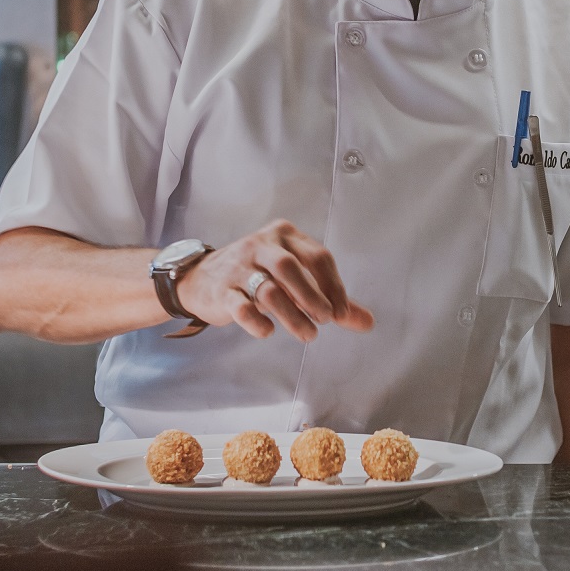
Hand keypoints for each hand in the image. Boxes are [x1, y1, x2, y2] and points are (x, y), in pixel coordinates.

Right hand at [177, 221, 374, 343]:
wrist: (201, 278)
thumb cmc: (258, 276)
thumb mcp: (294, 278)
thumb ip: (329, 298)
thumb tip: (368, 322)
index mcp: (285, 236)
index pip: (317, 256)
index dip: (334, 286)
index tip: (341, 314)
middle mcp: (261, 245)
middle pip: (290, 268)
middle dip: (312, 296)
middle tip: (325, 320)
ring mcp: (239, 267)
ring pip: (268, 290)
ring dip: (292, 316)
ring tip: (307, 334)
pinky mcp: (222, 290)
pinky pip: (241, 306)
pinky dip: (257, 321)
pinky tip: (267, 331)